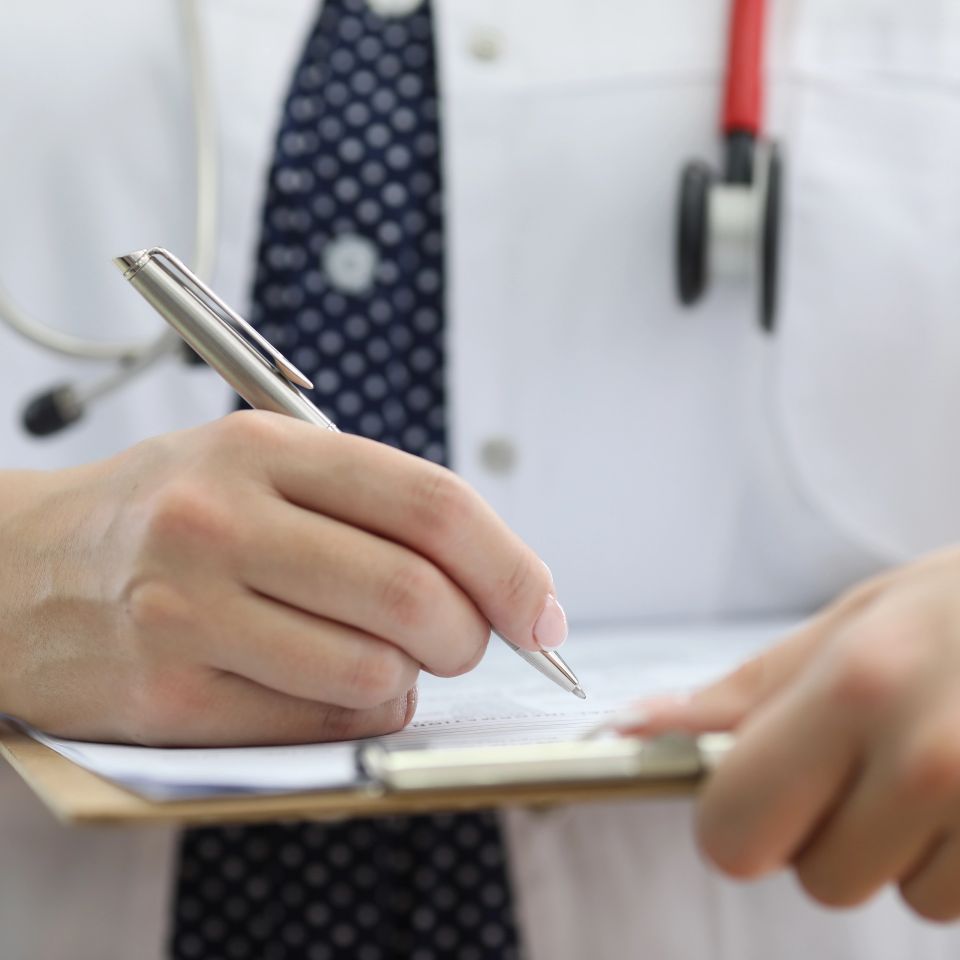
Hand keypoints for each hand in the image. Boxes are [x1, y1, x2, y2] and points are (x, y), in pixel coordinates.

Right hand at [0, 412, 563, 745]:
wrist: (19, 568)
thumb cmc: (166, 515)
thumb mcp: (259, 464)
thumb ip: (373, 507)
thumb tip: (496, 577)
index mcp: (265, 447)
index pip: (431, 505)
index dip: (510, 564)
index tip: (543, 610)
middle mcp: (223, 520)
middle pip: (416, 594)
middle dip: (473, 634)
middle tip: (466, 639)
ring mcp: (190, 610)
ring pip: (377, 670)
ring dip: (411, 678)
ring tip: (384, 658)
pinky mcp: (169, 695)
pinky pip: (321, 720)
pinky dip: (359, 711)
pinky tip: (331, 684)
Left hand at [616, 549, 959, 920]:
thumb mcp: (854, 625)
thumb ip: (749, 692)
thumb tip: (638, 728)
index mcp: (856, 687)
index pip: (736, 830)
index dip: (738, 821)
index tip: (760, 793)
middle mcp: (929, 759)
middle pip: (819, 878)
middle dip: (826, 835)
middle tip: (869, 764)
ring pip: (902, 896)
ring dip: (908, 849)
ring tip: (944, 765)